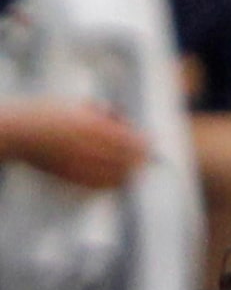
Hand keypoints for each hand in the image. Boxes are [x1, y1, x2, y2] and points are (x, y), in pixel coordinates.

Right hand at [0, 100, 147, 187]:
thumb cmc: (49, 113)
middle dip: (140, 159)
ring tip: (137, 171)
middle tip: (148, 160)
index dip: (143, 143)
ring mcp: (79, 162)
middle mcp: (88, 144)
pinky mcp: (70, 174)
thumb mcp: (78, 105)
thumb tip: (123, 122)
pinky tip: (119, 181)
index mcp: (91, 124)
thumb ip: (101, 113)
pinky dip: (112, 183)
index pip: (128, 138)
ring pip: (114, 173)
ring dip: (129, 172)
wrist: (20, 131)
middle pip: (125, 158)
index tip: (150, 143)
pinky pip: (97, 184)